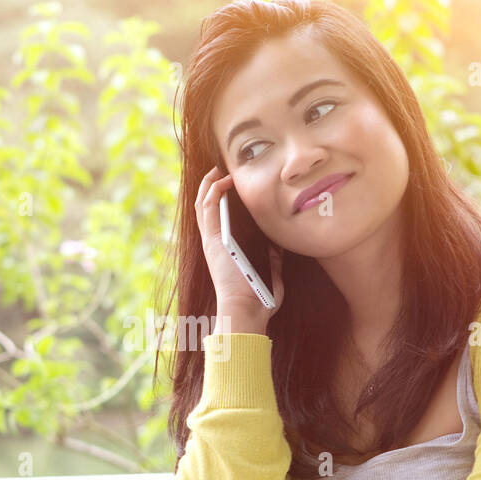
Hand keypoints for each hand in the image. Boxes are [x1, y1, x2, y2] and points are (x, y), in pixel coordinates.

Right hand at [196, 165, 285, 319]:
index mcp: (225, 250)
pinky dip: (212, 191)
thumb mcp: (271, 272)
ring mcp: (211, 241)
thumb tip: (279, 245)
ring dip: (208, 184)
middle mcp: (214, 244)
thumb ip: (273, 258)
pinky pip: (206, 209)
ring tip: (217, 170)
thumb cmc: (259, 298)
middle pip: (205, 209)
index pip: (216, 220)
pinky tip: (221, 180)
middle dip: (210, 187)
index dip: (218, 200)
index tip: (229, 186)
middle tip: (219, 171)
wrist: (247, 309)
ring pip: (201, 205)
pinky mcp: (212, 240)